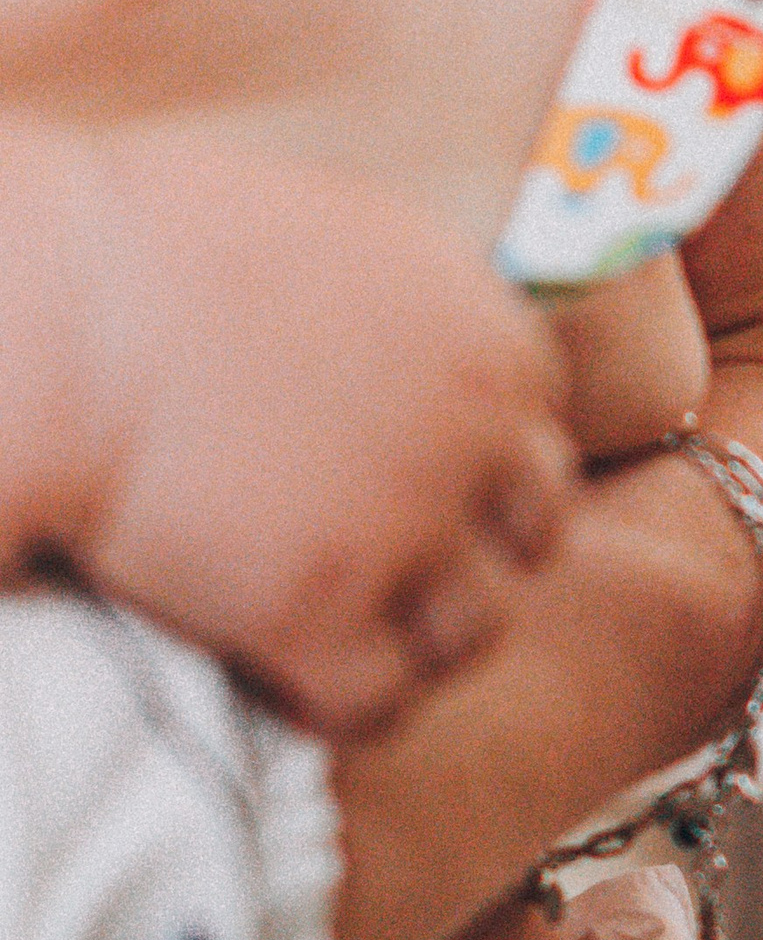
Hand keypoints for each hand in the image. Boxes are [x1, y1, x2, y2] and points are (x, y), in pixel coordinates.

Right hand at [37, 116, 573, 734]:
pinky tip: (273, 680)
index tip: (414, 484)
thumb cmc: (142, 247)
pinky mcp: (319, 610)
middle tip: (384, 567)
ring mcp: (405, 526)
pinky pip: (374, 701)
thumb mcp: (331, 236)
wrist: (45, 312)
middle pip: (532, 533)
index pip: (537, 429)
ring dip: (410, 638)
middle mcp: (472, 431)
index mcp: (483, 329)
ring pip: (472, 631)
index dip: (477, 468)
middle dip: (467, 552)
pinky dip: (331, 703)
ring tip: (330, 633)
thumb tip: (406, 364)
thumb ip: (403, 308)